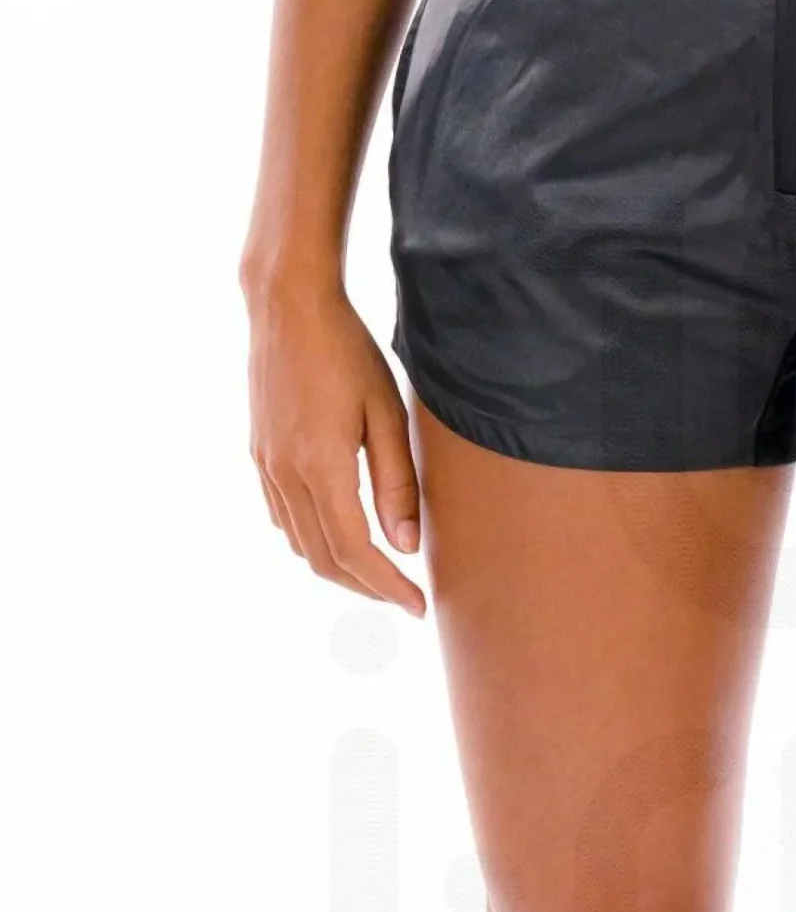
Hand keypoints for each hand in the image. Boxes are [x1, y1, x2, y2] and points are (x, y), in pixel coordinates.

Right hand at [245, 275, 425, 614]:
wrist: (287, 306)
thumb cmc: (346, 351)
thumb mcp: (387, 414)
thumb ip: (396, 484)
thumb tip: (406, 546)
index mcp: (320, 466)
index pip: (355, 552)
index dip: (388, 587)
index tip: (417, 605)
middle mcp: (285, 474)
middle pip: (325, 559)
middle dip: (367, 587)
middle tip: (404, 596)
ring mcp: (266, 466)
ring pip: (301, 544)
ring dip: (340, 568)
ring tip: (379, 572)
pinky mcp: (260, 455)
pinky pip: (284, 518)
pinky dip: (313, 540)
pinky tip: (340, 535)